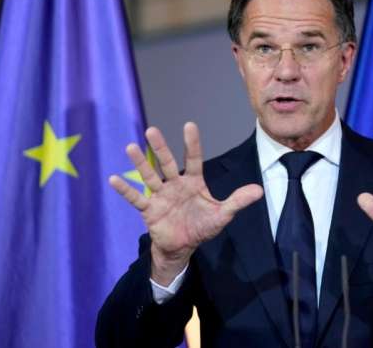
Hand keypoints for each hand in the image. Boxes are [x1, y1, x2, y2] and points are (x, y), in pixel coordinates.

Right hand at [109, 123, 262, 284]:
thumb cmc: (202, 226)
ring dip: (140, 163)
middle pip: (166, 163)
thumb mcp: (222, 214)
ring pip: (149, 176)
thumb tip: (260, 190)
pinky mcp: (149, 210)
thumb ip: (237, 201)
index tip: (189, 125)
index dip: (191, 143)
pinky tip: (113, 179)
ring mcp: (160, 196)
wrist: (183, 247)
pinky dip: (125, 190)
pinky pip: (136, 198)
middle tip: (152, 130)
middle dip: (160, 147)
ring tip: (130, 147)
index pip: (193, 159)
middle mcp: (175, 184)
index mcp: (193, 182)